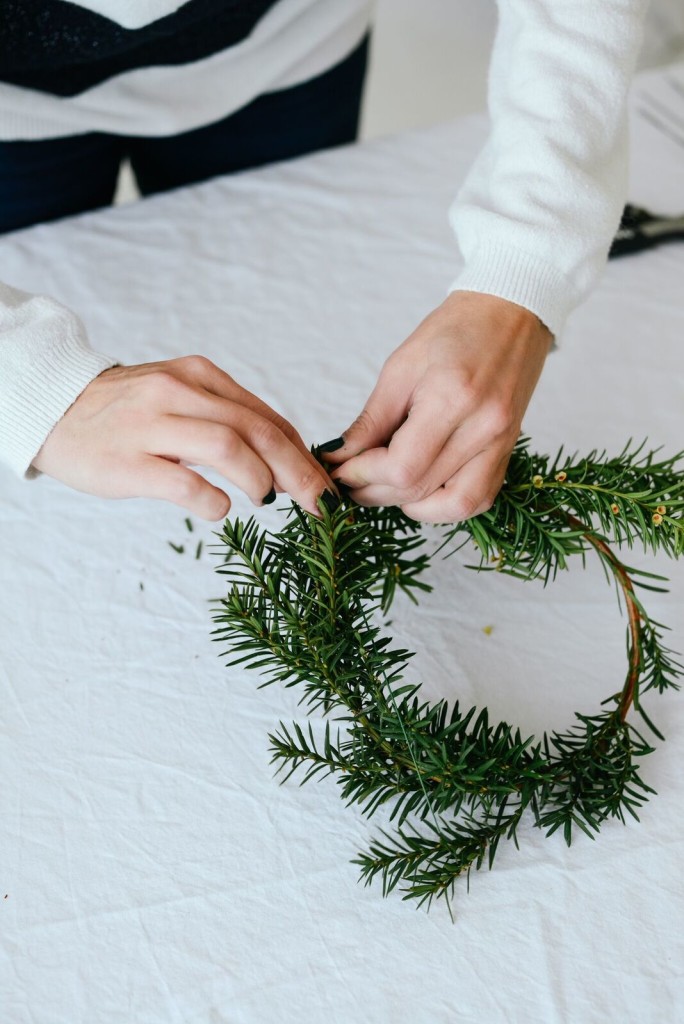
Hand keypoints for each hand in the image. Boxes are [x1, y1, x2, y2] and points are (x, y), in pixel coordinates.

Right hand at [32, 355, 332, 519]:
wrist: (55, 410)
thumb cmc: (128, 413)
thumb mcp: (181, 397)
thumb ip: (228, 418)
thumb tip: (284, 455)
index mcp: (199, 376)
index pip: (266, 417)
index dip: (302, 455)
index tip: (323, 485)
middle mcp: (178, 392)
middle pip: (256, 431)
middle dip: (298, 471)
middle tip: (319, 504)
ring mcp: (151, 425)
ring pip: (227, 448)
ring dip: (259, 479)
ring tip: (266, 499)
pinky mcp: (127, 461)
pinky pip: (184, 483)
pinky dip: (213, 501)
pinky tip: (220, 509)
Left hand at [322, 291, 551, 522]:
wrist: (510, 314)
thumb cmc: (453, 331)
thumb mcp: (401, 367)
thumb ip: (371, 420)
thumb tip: (340, 456)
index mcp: (453, 398)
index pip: (401, 466)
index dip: (363, 476)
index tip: (340, 470)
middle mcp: (483, 428)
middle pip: (420, 488)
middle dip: (375, 491)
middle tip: (351, 481)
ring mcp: (502, 444)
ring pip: (453, 505)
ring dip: (410, 506)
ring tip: (384, 487)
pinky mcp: (509, 451)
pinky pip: (478, 499)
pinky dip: (445, 506)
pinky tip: (422, 491)